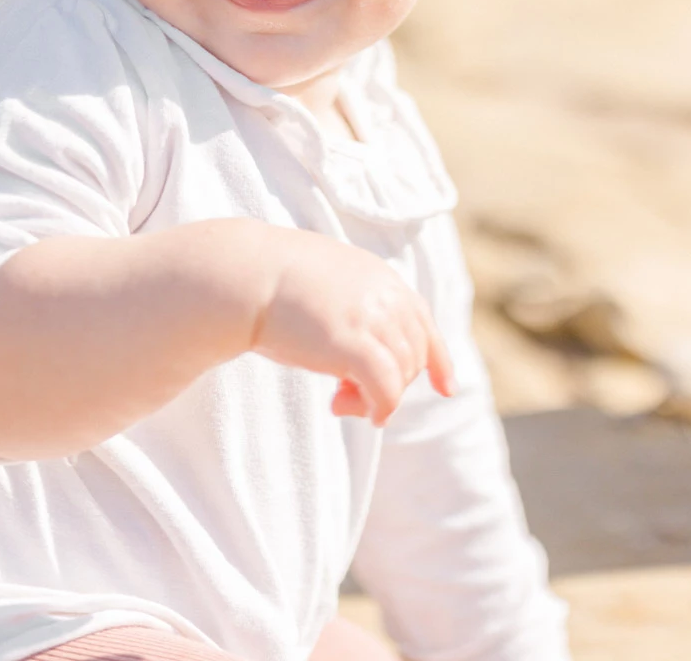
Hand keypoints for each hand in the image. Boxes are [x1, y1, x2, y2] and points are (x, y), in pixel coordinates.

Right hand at [250, 229, 453, 424]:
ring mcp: (371, 318)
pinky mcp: (353, 344)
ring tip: (340, 402)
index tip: (446, 387)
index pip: (422, 322)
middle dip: (391, 383)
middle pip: (412, 354)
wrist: (244, 276)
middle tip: (346, 397)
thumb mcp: (324, 285)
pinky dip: (381, 407)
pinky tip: (362, 414)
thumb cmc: (269, 282)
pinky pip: (387, 389)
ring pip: (401, 374)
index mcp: (379, 277)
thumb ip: (350, 308)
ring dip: (377, 397)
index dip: (437, 358)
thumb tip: (354, 353)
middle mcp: (384, 295)